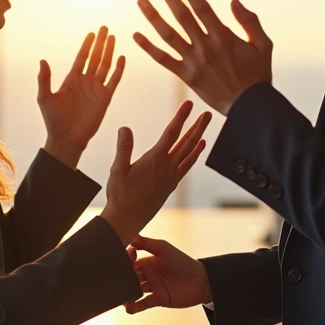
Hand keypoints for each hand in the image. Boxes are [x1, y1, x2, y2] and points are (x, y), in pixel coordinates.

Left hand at [38, 26, 125, 168]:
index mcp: (72, 79)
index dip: (87, 45)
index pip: (82, 57)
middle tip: (105, 28)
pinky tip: (122, 58)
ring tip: (114, 37)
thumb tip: (42, 60)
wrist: (66, 139)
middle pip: (95, 57)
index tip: (92, 33)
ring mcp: (96, 89)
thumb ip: (44, 79)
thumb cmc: (53, 120)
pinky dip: (119, 70)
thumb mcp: (44, 97)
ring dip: (110, 52)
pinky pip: (114, 81)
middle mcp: (86, 81)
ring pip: (105, 66)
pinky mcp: (105, 98)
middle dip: (101, 43)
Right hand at [100, 102, 210, 244]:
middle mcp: (167, 167)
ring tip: (205, 125)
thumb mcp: (117, 170)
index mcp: (154, 160)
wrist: (127, 219)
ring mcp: (171, 176)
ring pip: (189, 153)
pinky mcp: (171, 184)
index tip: (189, 104)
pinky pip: (187, 165)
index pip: (171, 133)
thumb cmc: (119, 195)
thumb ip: (123, 148)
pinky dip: (195, 155)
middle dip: (197, 126)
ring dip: (199, 137)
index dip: (181, 117)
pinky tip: (199, 148)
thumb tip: (125, 128)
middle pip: (186, 142)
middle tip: (207, 113)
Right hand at [124, 236, 211, 312]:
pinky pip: (143, 304)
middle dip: (121, 279)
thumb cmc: (183, 261)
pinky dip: (135, 306)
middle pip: (130, 277)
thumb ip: (148, 243)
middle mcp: (148, 274)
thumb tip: (131, 236)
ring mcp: (152, 287)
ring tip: (120, 297)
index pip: (130, 261)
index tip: (119, 261)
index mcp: (148, 261)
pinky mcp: (158, 299)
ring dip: (126, 294)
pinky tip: (129, 308)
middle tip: (114, 281)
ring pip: (134, 291)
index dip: (124, 261)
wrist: (201, 280)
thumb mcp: (165, 249)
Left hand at [134, 0, 272, 114]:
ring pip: (168, 35)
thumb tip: (234, 1)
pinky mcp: (186, 76)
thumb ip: (250, 21)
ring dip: (153, 17)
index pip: (201, 8)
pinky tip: (136, 35)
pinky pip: (164, 60)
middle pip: (182, 16)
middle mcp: (206, 47)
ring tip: (141, 1)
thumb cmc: (258, 75)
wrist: (249, 107)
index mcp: (223, 36)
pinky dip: (149, 48)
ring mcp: (194, 62)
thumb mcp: (263, 45)